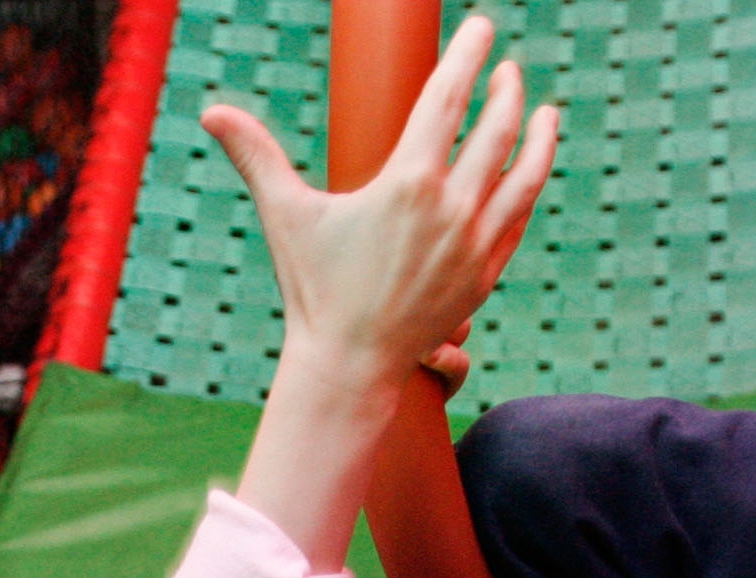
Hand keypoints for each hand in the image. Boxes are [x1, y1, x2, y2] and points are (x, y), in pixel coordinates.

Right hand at [199, 16, 557, 384]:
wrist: (350, 365)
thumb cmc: (314, 289)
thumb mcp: (286, 216)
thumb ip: (256, 156)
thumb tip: (211, 112)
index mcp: (408, 183)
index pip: (449, 97)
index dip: (468, 54)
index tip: (482, 27)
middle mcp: (451, 208)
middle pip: (497, 129)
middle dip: (506, 90)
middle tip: (507, 68)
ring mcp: (475, 243)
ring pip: (524, 174)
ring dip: (538, 135)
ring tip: (543, 109)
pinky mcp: (485, 274)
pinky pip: (518, 218)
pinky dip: (528, 187)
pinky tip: (529, 170)